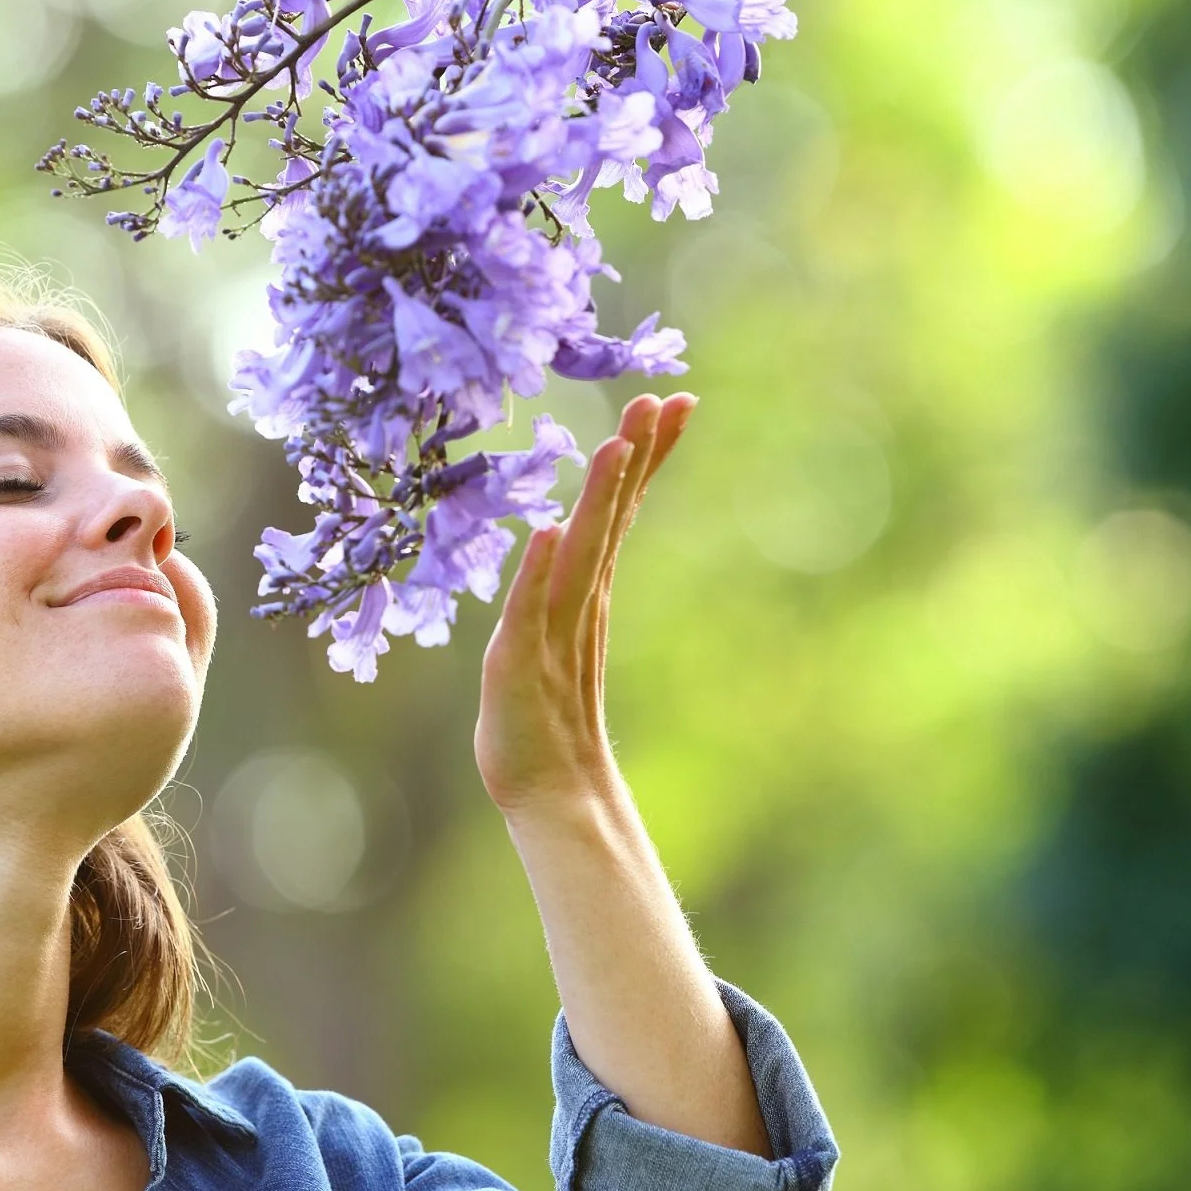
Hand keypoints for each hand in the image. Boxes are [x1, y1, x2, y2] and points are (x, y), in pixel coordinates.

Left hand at [474, 393, 696, 815]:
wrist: (546, 791)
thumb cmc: (540, 716)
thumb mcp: (544, 637)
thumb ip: (553, 590)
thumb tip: (558, 536)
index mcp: (584, 587)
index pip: (617, 509)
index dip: (642, 456)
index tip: (672, 401)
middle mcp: (576, 600)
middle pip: (609, 517)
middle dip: (635, 456)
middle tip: (664, 399)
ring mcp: (551, 630)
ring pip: (580, 552)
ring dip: (599, 500)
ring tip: (619, 445)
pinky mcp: (518, 661)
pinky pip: (530, 609)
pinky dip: (539, 572)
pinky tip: (549, 533)